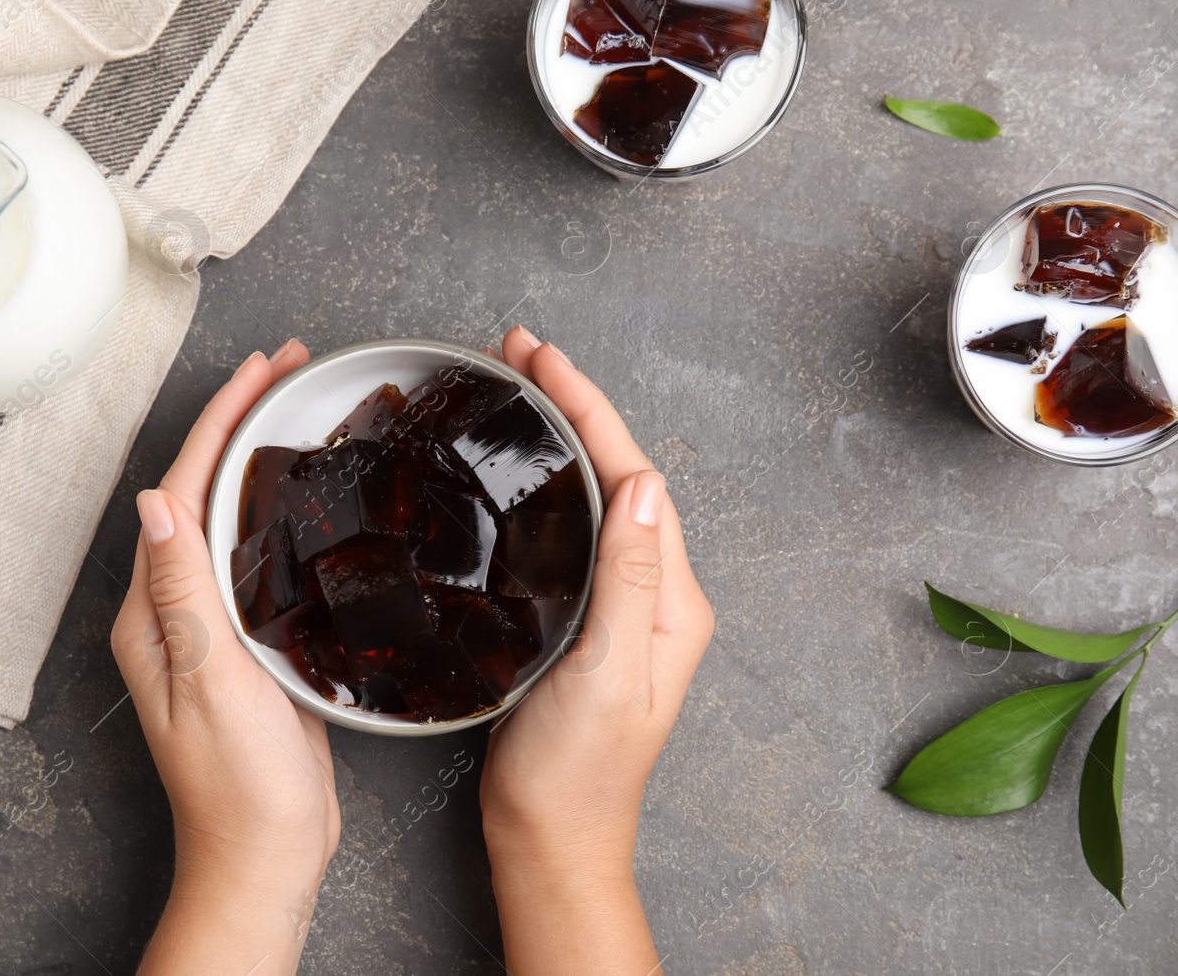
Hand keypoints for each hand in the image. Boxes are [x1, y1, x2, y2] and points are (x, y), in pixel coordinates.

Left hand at [111, 340, 338, 975]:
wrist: (265, 850)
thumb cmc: (237, 782)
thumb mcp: (208, 679)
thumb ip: (182, 591)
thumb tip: (154, 500)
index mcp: (152, 610)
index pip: (182, 490)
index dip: (220, 422)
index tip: (259, 369)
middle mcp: (173, 608)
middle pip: (202, 489)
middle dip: (239, 420)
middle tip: (288, 366)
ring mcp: (210, 624)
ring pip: (230, 515)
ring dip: (258, 455)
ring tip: (296, 406)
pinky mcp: (248, 642)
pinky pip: (256, 555)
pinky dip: (278, 508)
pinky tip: (309, 495)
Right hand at [479, 326, 714, 970]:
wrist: (551, 837)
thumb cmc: (579, 773)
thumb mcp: (608, 672)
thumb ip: (628, 577)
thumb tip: (643, 484)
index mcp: (669, 597)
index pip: (632, 474)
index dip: (587, 407)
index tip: (541, 358)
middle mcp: (654, 591)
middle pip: (616, 470)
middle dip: (573, 403)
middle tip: (520, 352)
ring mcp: (619, 604)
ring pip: (594, 492)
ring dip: (561, 434)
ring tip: (519, 388)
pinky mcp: (585, 618)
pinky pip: (571, 527)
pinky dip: (546, 481)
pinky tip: (519, 470)